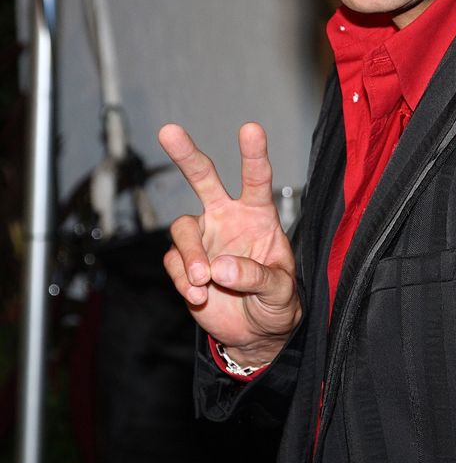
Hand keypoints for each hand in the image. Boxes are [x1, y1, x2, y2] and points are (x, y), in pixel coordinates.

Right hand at [159, 121, 301, 368]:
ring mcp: (203, 240)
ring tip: (203, 281)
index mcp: (258, 216)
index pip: (257, 180)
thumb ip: (257, 276)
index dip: (253, 154)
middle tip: (169, 131)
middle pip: (203, 179)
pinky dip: (182, 279)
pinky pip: (173, 262)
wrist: (255, 334)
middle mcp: (227, 219)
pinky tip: (199, 296)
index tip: (250, 128)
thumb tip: (220, 266)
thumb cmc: (276, 304)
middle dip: (186, 155)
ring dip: (191, 254)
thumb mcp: (280, 292)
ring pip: (182, 228)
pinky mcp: (184, 264)